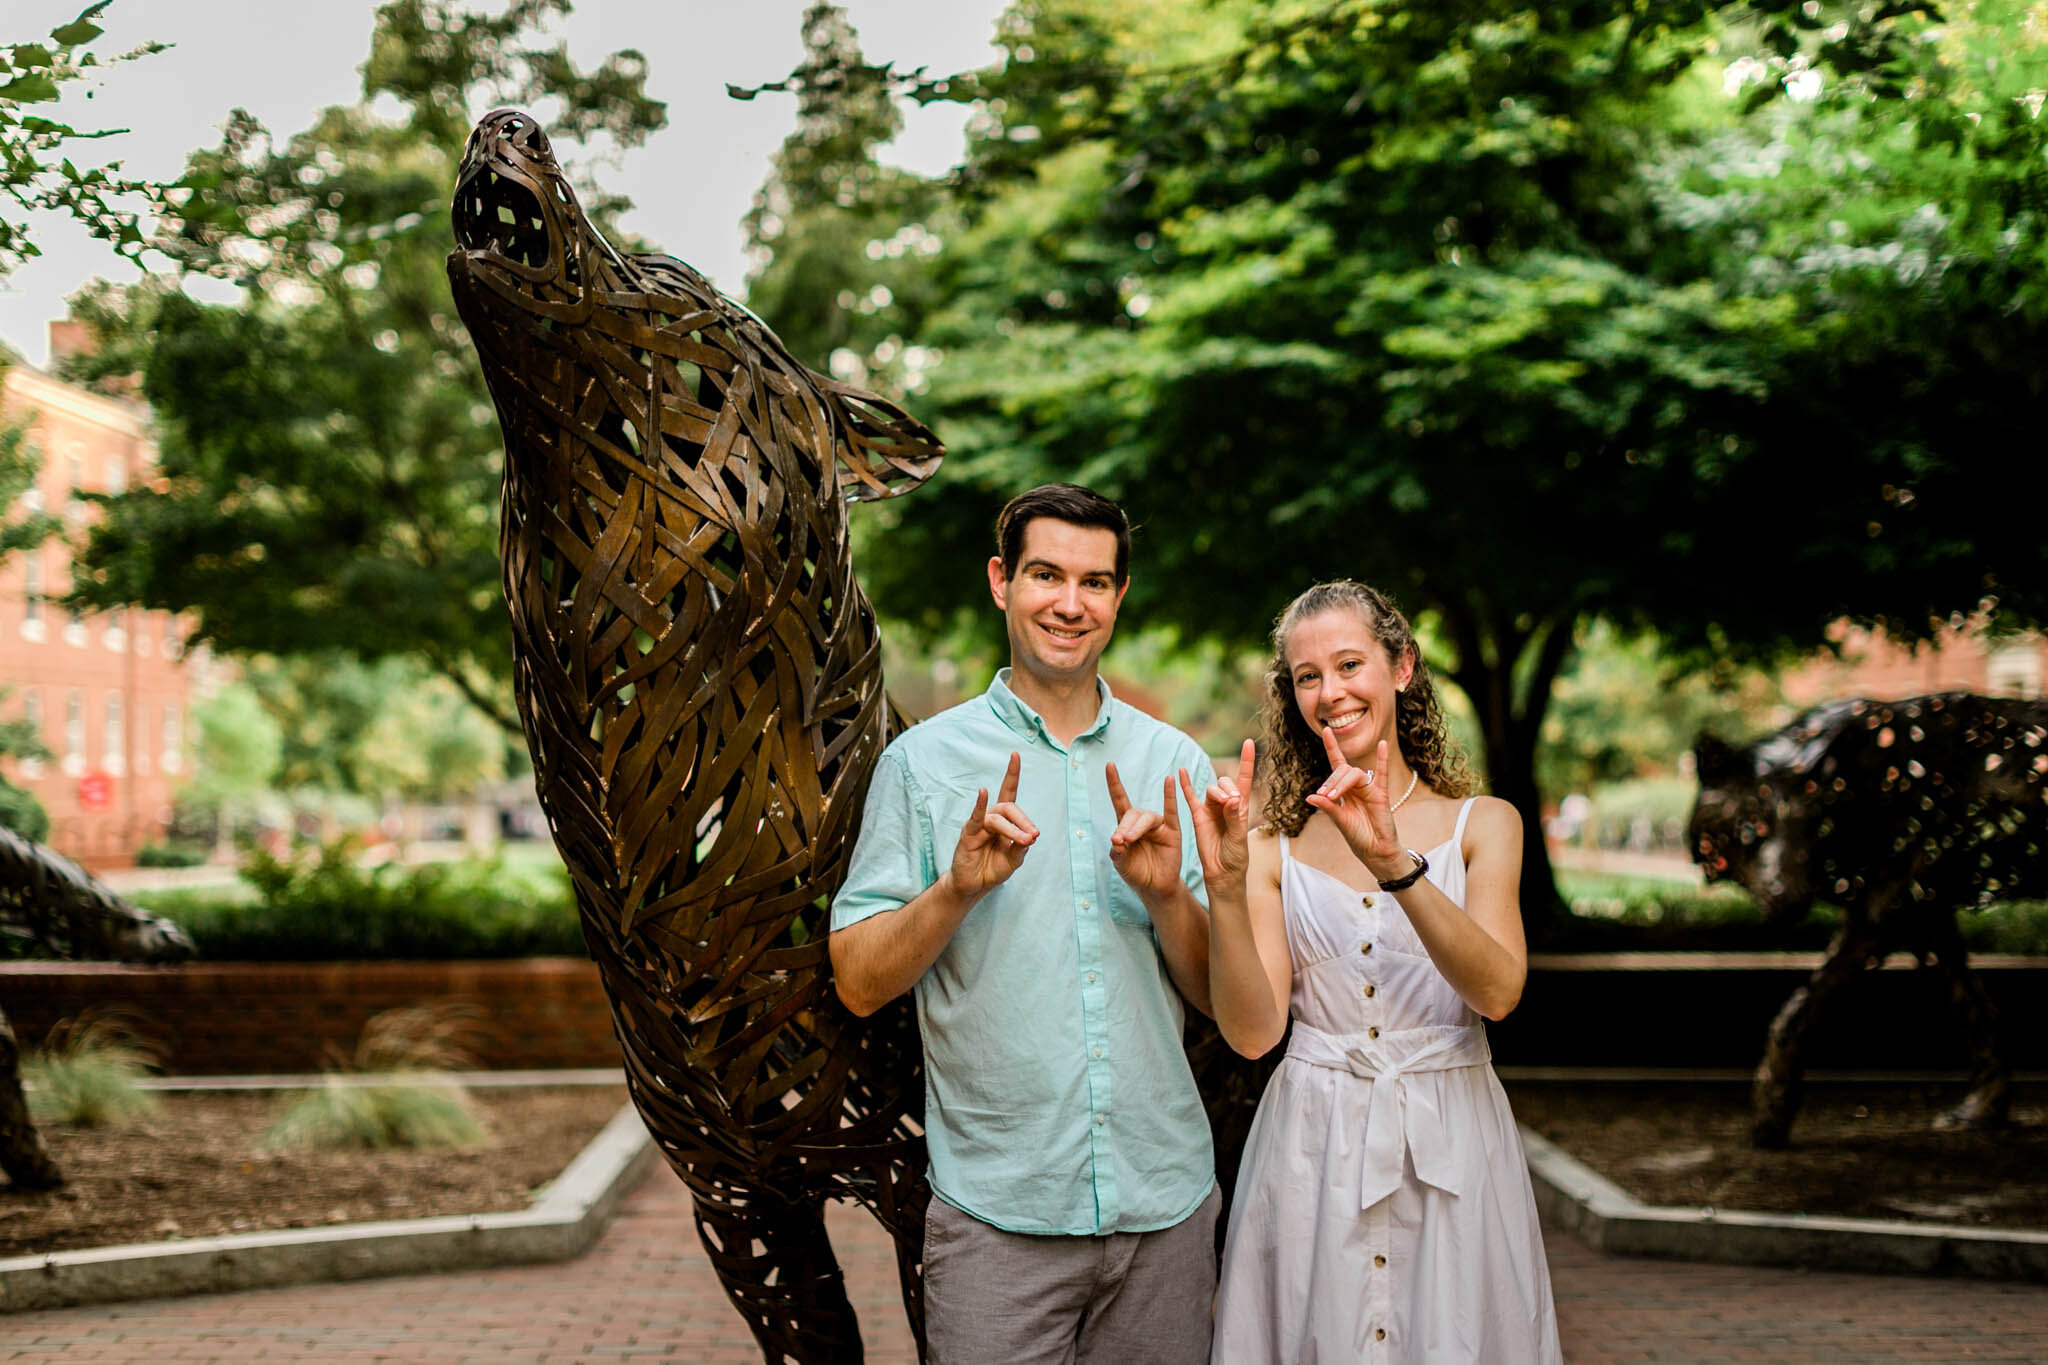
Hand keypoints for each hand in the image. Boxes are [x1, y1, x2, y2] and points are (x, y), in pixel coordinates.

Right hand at [942, 752, 1037, 900]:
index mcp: (1003, 820)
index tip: (1015, 754)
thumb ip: (1021, 846)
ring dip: (1014, 830)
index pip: (1008, 791)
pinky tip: (982, 792)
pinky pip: (976, 817)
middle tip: (1033, 836)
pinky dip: (979, 804)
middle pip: (1009, 807)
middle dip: (1024, 821)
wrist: (975, 886)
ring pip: (999, 818)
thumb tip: (1030, 835)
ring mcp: (978, 824)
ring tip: (1025, 841)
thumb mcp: (1014, 859)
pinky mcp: (968, 833)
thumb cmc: (992, 869)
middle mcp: (990, 817)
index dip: (1011, 774)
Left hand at [1106, 763, 1183, 904]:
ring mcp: (1158, 826)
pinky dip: (1170, 796)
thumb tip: (1118, 841)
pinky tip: (1170, 780)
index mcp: (1126, 827)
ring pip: (1147, 818)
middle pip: (1132, 814)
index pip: (1119, 800)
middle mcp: (1142, 822)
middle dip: (1124, 826)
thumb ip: (1118, 853)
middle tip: (1119, 841)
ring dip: (1137, 827)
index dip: (1114, 783)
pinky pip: (1172, 811)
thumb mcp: (1122, 865)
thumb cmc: (1137, 873)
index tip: (1109, 765)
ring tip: (1129, 840)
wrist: (1155, 888)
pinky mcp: (1172, 832)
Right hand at [1180, 739, 1254, 896]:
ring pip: (1211, 789)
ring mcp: (1211, 809)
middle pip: (1225, 783)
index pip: (1244, 779)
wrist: (1222, 873)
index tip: (1247, 743)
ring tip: (1223, 803)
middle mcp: (1226, 805)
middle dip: (1228, 788)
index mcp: (1241, 807)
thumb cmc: (1236, 857)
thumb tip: (1233, 799)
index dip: (1246, 761)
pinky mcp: (1197, 816)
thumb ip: (1235, 818)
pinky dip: (1185, 785)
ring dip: (1216, 792)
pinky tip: (1180, 772)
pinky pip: (1189, 797)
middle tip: (1232, 803)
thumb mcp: (1239, 838)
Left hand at [1303, 731, 1406, 880]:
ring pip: (1354, 774)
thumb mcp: (1339, 821)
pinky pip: (1382, 773)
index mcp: (1344, 791)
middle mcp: (1356, 787)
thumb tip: (1310, 796)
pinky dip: (1382, 759)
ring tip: (1334, 796)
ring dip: (1342, 783)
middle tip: (1326, 796)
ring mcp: (1369, 789)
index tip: (1326, 730)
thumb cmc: (1358, 837)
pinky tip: (1383, 745)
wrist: (1376, 851)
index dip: (1332, 747)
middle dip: (1331, 781)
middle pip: (1342, 771)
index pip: (1336, 765)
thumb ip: (1328, 808)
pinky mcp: (1381, 794)